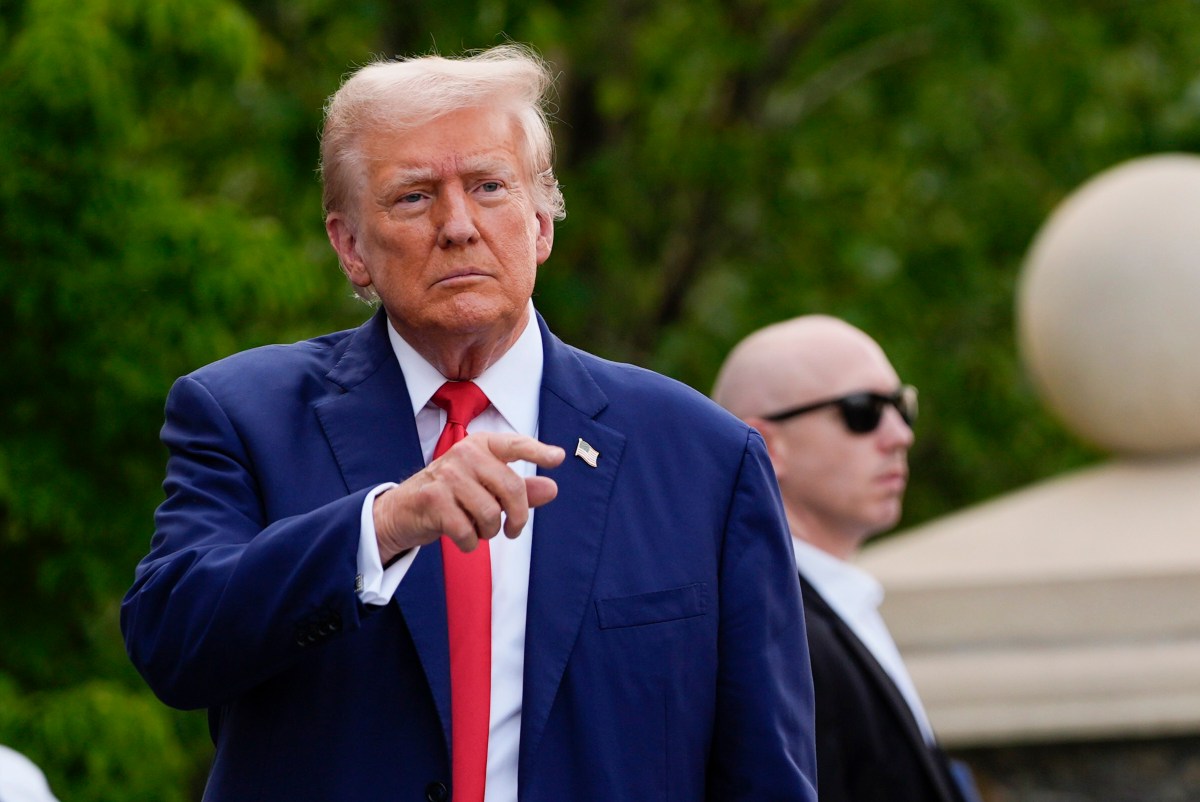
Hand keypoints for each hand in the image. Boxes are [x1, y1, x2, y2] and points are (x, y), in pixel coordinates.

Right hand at [373, 433, 564, 562]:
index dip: (538, 451)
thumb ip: (519, 489)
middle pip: (511, 487)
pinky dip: (470, 543)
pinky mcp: (433, 500)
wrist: (402, 510)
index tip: (557, 458)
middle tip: (513, 529)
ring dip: (489, 531)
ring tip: (479, 529)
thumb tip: (552, 488)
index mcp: (480, 446)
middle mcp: (464, 454)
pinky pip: (468, 531)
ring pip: (490, 513)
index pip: (514, 445)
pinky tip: (464, 537)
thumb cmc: (451, 496)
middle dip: (518, 516)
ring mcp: (447, 475)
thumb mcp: (485, 488)